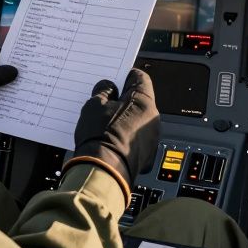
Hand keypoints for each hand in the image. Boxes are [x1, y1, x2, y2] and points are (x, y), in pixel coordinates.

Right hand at [66, 69, 159, 203]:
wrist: (103, 171)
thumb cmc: (100, 136)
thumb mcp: (94, 105)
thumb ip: (103, 91)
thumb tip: (108, 87)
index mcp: (143, 101)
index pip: (139, 78)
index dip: (125, 76)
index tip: (116, 77)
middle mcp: (153, 118)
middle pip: (139, 101)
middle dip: (124, 100)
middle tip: (105, 102)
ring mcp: (152, 138)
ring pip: (139, 121)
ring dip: (126, 119)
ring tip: (105, 124)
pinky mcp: (147, 155)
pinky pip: (138, 139)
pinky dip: (127, 137)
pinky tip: (111, 140)